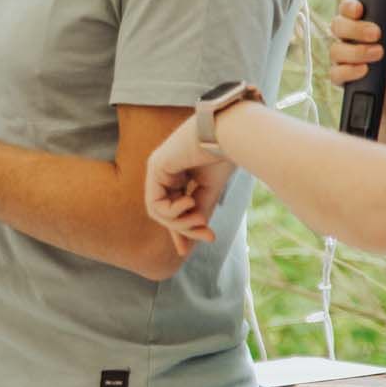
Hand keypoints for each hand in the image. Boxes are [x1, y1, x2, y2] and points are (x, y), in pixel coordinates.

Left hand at [144, 116, 236, 256]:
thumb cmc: (225, 157)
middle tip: (208, 235)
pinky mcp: (155, 167)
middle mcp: (163, 171)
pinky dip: (173, 212)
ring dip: (181, 223)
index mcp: (177, 173)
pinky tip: (190, 201)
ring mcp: (157, 168)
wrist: (230, 134)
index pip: (171, 207)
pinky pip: (156, 205)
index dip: (178, 230)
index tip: (185, 252)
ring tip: (201, 217)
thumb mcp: (209, 193)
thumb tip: (188, 243)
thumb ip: (196, 214)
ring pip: (158, 212)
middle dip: (184, 230)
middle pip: (164, 213)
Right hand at [328, 0, 385, 115]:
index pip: (349, 10)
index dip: (350, 6)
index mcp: (366, 28)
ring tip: (377, 55)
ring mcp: (344, 61)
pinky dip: (349, 70)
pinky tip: (364, 71)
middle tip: (375, 35)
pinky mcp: (342, 79)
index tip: (360, 10)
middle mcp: (351, 41)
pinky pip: (335, 72)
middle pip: (337, 25)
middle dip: (355, 28)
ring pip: (335, 49)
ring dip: (356, 51)